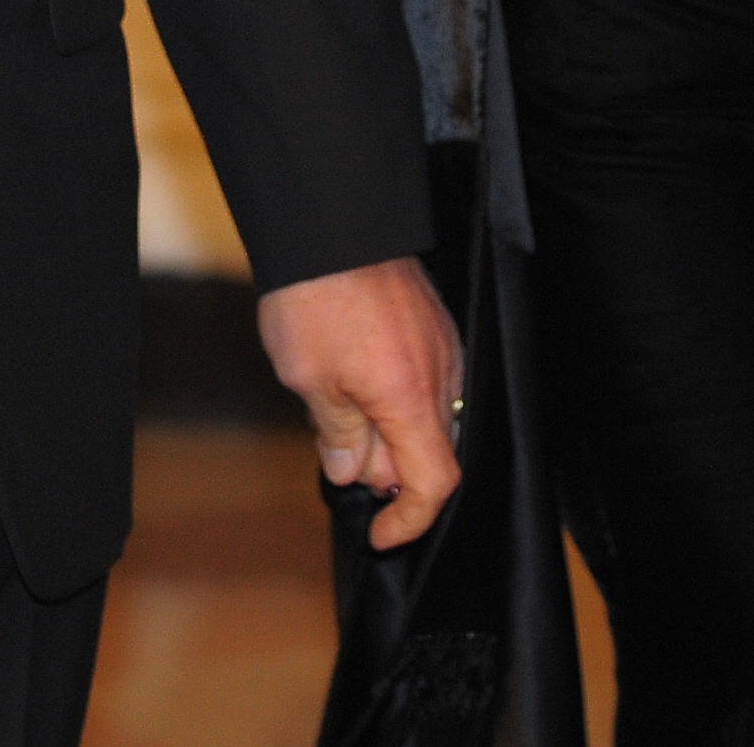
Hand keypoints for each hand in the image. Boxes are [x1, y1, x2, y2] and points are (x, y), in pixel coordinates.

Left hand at [256, 255, 462, 550]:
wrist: (331, 221)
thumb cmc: (315, 297)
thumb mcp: (310, 379)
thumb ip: (337, 434)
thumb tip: (351, 472)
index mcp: (411, 397)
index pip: (435, 482)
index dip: (411, 519)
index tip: (381, 533)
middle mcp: (441, 374)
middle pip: (431, 451)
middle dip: (387, 469)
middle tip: (337, 454)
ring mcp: (443, 347)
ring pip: (428, 417)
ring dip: (389, 432)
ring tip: (336, 408)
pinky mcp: (435, 325)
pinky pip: (426, 382)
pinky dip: (396, 400)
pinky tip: (353, 382)